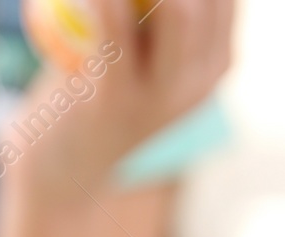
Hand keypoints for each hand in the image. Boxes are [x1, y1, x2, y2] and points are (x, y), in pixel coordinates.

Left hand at [17, 0, 233, 194]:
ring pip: (180, 9)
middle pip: (209, 1)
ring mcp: (166, 93)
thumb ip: (154, 10)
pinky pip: (114, 30)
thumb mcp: (138, 47)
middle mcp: (204, 75)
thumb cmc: (98, 91)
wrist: (65, 171)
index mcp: (218, 54)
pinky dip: (102, 0)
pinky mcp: (118, 101)